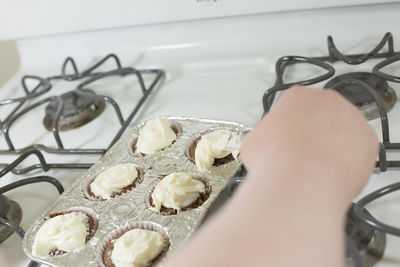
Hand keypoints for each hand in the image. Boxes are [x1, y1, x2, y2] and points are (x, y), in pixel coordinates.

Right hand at [241, 86, 378, 206]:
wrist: (300, 181)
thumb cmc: (275, 160)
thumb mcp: (253, 141)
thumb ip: (265, 135)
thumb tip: (264, 145)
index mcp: (298, 96)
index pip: (297, 105)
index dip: (292, 124)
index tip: (290, 137)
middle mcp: (327, 101)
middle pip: (323, 114)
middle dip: (316, 132)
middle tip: (304, 153)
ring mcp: (351, 118)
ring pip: (344, 130)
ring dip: (334, 144)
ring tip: (318, 166)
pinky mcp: (368, 139)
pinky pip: (359, 148)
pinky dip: (349, 160)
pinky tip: (333, 172)